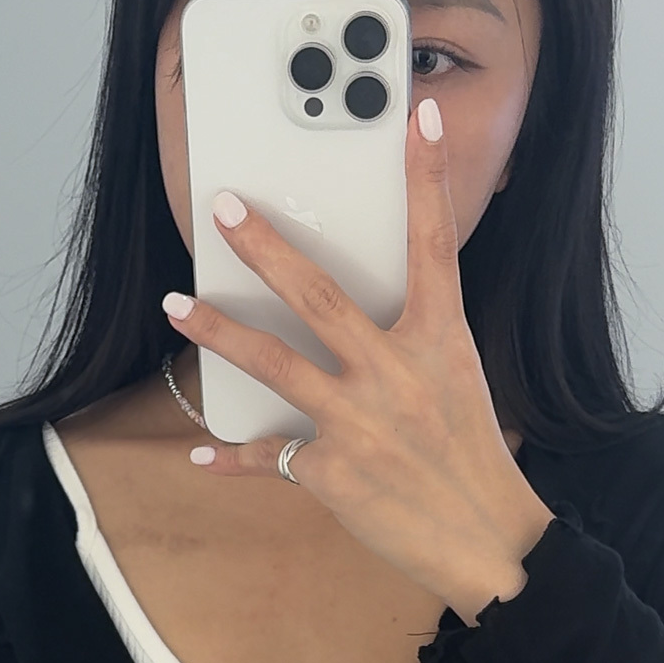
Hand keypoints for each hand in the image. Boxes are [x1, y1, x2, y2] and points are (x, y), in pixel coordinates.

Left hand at [160, 96, 554, 625]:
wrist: (485, 542)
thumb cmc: (471, 462)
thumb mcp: (457, 384)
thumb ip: (412, 346)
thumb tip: (353, 324)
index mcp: (441, 341)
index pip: (434, 245)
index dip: (425, 179)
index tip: (414, 120)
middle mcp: (397, 372)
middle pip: (319, 295)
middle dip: (266, 247)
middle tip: (225, 209)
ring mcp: (360, 422)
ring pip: (275, 363)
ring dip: (219, 332)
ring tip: (178, 306)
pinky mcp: (331, 472)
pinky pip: (269, 459)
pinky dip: (231, 458)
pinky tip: (199, 452)